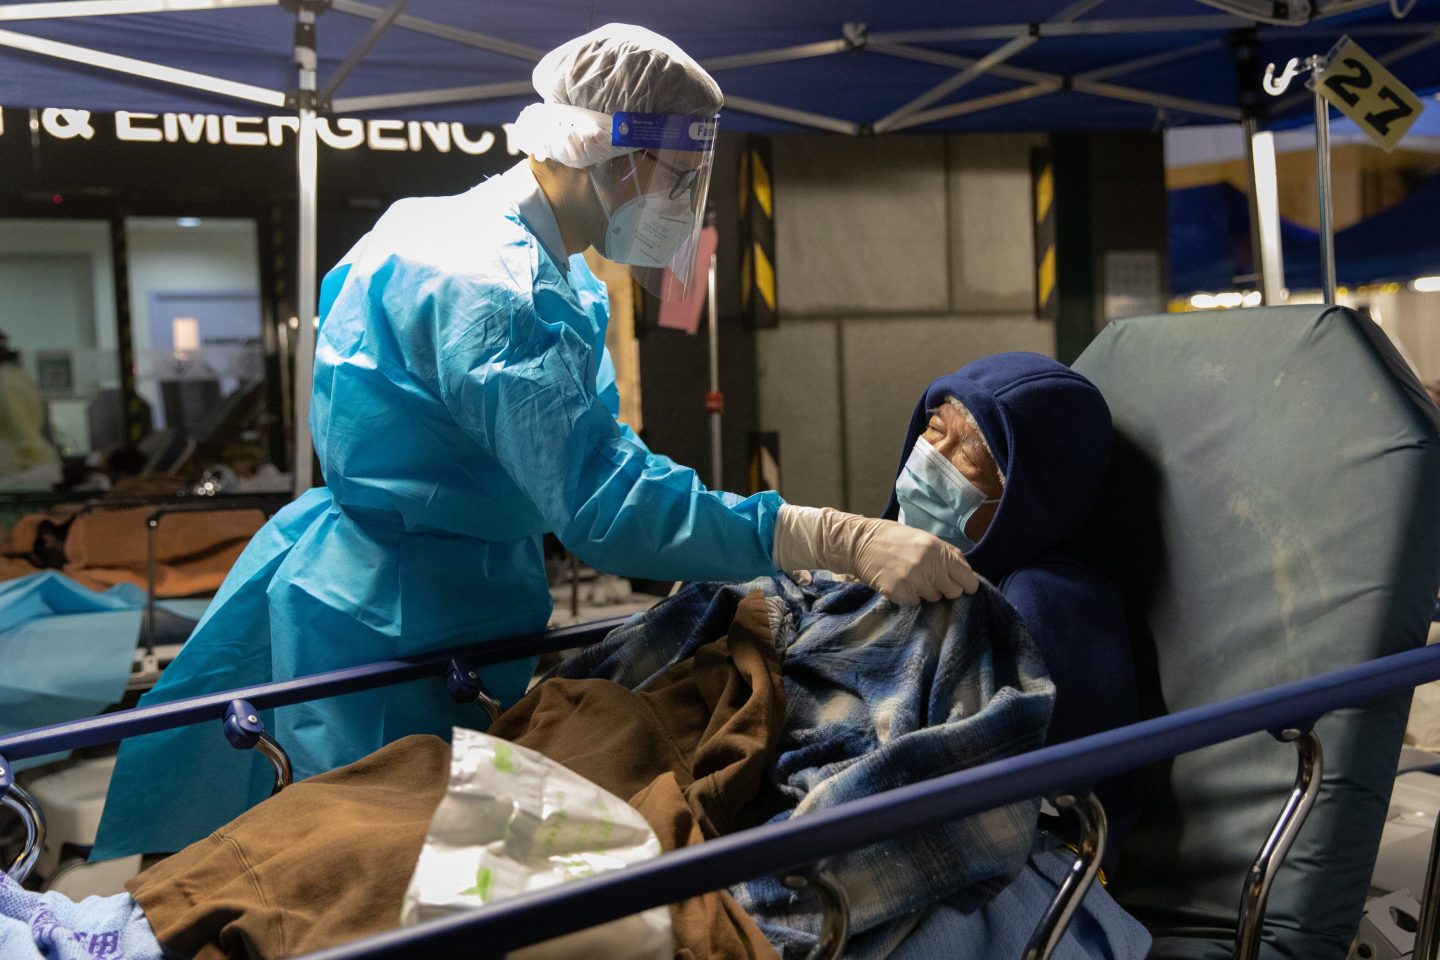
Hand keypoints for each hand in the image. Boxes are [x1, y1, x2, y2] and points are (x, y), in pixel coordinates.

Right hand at [774, 505, 978, 604]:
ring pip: (934, 599)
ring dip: (926, 592)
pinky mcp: (899, 592)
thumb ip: (945, 555)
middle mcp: (929, 566)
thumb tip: (965, 574)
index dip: (967, 584)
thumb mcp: (924, 538)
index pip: (967, 578)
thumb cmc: (893, 538)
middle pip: (953, 592)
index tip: (963, 586)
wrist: (858, 543)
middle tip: (932, 580)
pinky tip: (900, 583)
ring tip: (912, 578)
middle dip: (946, 588)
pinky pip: (916, 603)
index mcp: (938, 549)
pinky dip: (910, 596)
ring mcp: (914, 580)